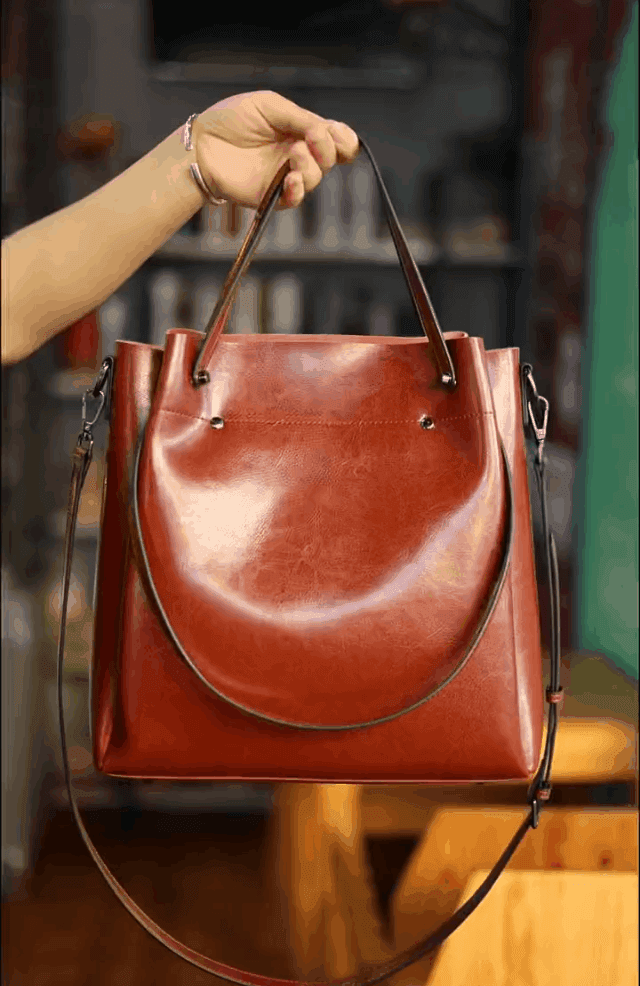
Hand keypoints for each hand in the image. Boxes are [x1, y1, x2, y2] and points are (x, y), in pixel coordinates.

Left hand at [190, 91, 359, 209]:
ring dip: (311, 166)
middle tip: (310, 141)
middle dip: (328, 149)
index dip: (344, 139)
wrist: (202, 144)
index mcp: (300, 131)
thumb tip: (325, 134)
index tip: (336, 134)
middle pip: (332, 159)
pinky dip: (299, 190)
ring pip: (317, 178)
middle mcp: (298, 154)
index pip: (336, 139)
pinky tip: (292, 179)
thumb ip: (301, 118)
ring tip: (293, 155)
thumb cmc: (230, 120)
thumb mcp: (269, 105)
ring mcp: (286, 176)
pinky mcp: (272, 196)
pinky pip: (295, 199)